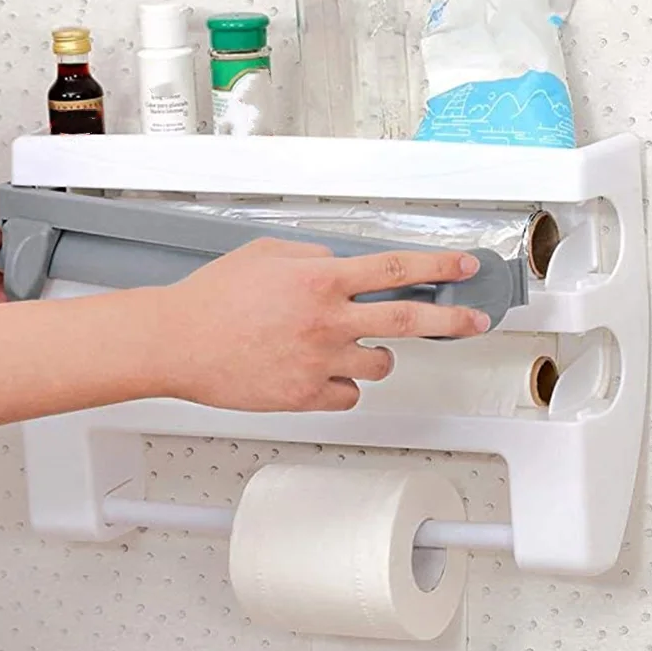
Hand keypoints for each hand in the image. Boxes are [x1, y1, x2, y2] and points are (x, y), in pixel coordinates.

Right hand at [159, 237, 489, 411]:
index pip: (395, 267)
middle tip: (474, 321)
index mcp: (320, 280)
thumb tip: (341, 265)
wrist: (176, 342)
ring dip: (378, 355)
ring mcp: (319, 361)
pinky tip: (322, 373)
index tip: (463, 264)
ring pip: (380, 364)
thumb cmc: (212, 298)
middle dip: (452, 319)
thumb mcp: (265, 255)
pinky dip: (344, 385)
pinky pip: (348, 395)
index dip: (438, 263)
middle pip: (409, 319)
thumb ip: (312, 257)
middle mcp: (327, 321)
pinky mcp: (305, 396)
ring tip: (352, 348)